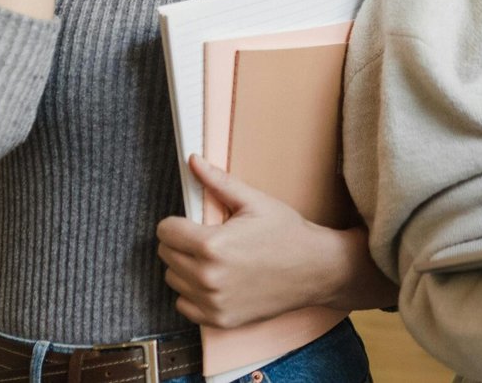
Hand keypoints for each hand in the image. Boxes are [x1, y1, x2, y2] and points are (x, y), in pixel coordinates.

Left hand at [156, 155, 347, 327]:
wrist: (315, 269)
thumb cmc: (287, 233)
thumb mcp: (254, 201)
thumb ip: (218, 182)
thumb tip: (193, 161)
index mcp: (212, 245)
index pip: (165, 231)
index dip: (176, 221)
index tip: (190, 221)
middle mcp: (208, 278)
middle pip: (166, 254)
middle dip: (180, 241)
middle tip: (206, 236)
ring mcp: (213, 302)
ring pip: (173, 279)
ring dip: (185, 266)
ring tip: (212, 258)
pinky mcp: (220, 320)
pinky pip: (184, 304)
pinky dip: (192, 293)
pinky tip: (213, 279)